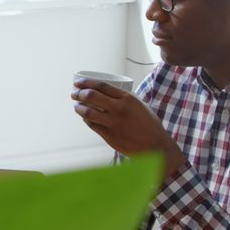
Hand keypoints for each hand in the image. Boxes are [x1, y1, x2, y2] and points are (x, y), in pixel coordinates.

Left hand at [71, 79, 185, 175]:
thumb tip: (107, 92)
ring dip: (78, 107)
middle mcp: (119, 109)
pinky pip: (92, 125)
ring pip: (88, 112)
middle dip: (78, 93)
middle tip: (74, 94)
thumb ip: (124, 99)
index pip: (101, 86)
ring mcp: (113, 123)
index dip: (86, 83)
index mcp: (127, 99)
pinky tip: (85, 117)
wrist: (155, 146)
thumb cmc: (149, 125)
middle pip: (91, 96)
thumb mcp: (139, 105)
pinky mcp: (110, 136)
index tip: (78, 82)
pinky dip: (86, 120)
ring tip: (76, 106)